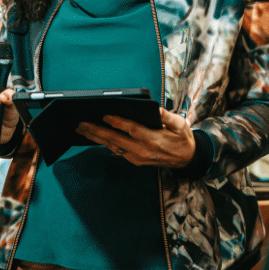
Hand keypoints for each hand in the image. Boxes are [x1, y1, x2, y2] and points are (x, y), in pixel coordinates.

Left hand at [76, 108, 195, 167]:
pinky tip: (94, 137)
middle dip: (97, 131)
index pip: (132, 130)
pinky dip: (104, 143)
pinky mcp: (135, 161)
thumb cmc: (182, 139)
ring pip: (113, 147)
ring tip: (82, 129)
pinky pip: (116, 151)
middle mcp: (143, 151)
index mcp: (154, 140)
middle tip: (81, 124)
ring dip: (96, 138)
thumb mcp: (181, 125)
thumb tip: (156, 108)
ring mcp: (138, 157)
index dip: (118, 123)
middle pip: (116, 140)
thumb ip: (168, 117)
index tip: (105, 115)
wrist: (187, 160)